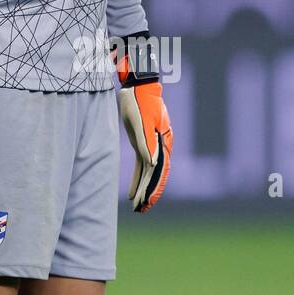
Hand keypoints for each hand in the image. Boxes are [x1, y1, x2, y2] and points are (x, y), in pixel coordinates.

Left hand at [113, 44, 172, 211]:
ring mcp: (153, 144)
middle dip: (148, 193)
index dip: (153, 187)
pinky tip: (132, 191)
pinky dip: (138, 178)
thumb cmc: (138, 100)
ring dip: (143, 189)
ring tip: (138, 207)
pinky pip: (142, 165)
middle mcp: (160, 145)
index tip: (146, 202)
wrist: (137, 84)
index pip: (159, 170)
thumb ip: (146, 142)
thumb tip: (153, 164)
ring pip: (149, 172)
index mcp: (162, 141)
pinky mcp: (144, 142)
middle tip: (141, 210)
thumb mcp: (139, 121)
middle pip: (156, 174)